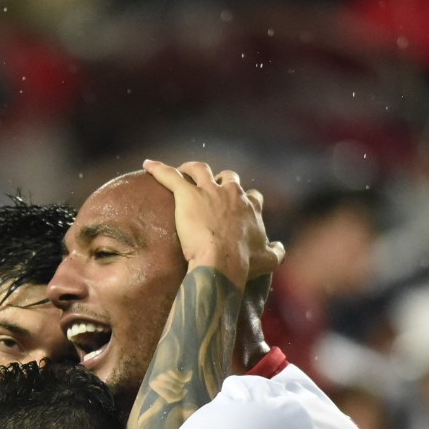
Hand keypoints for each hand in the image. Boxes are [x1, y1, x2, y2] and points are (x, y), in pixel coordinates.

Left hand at [141, 160, 273, 284]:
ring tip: (183, 172)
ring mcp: (209, 192)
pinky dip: (158, 169)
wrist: (222, 262)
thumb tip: (280, 247)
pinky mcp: (187, 195)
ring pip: (200, 170)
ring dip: (191, 169)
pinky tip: (148, 165)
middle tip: (210, 189)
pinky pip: (170, 176)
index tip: (237, 207)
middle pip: (228, 177)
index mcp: (250, 207)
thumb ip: (277, 251)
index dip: (244, 199)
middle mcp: (232, 194)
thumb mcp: (269, 259)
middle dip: (221, 180)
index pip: (251, 196)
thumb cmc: (244, 263)